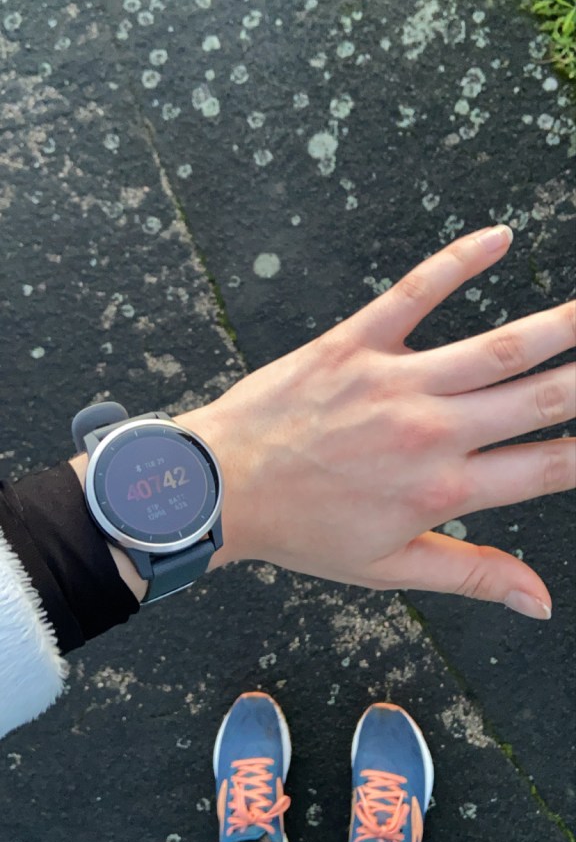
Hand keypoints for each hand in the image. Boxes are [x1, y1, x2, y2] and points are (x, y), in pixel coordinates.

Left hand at [180, 225, 575, 618]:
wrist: (220, 488)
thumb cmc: (303, 531)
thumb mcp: (389, 568)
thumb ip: (473, 575)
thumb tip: (540, 603)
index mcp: (443, 489)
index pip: (548, 466)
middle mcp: (431, 431)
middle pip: (539, 398)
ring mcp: (395, 382)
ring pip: (497, 347)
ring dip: (558, 325)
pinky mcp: (355, 343)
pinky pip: (415, 293)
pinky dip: (459, 261)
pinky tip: (498, 237)